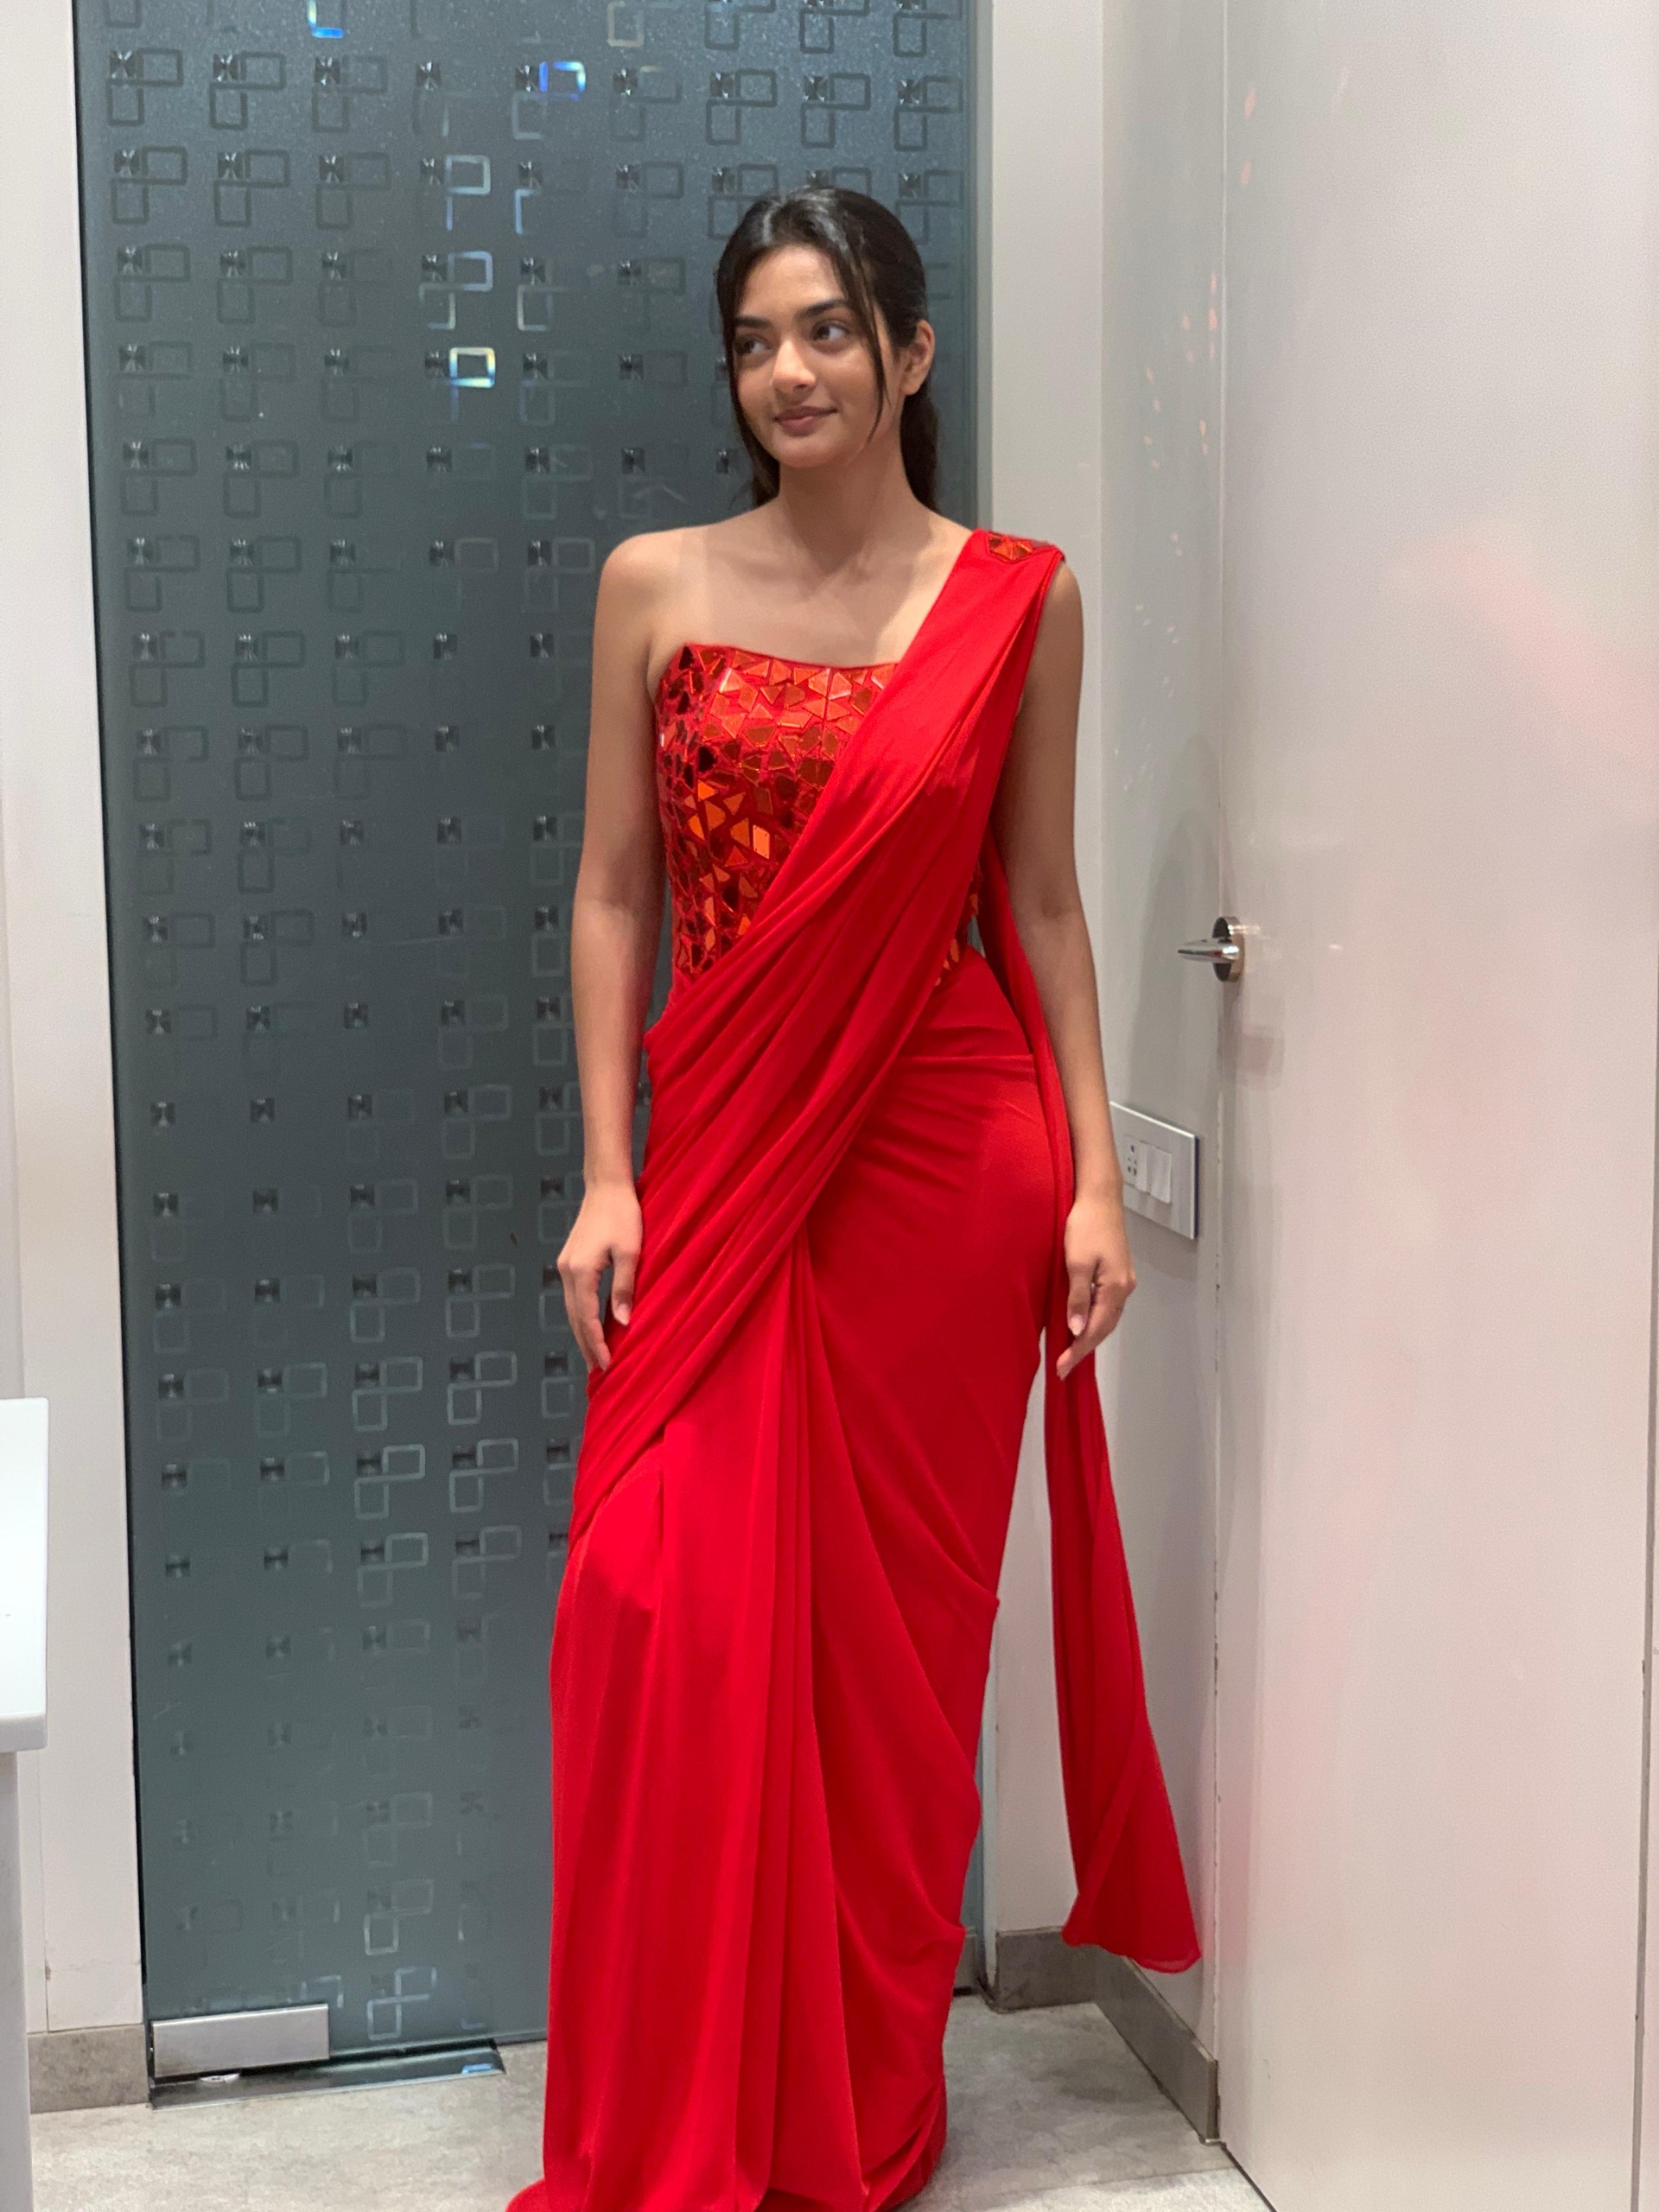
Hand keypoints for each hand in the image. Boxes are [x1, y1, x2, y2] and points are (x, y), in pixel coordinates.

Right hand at [558, 1179, 643, 1373]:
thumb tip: (623, 1322)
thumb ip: (624, 1288)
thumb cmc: (623, 1215)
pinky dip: (581, 1315)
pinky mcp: (570, 1260)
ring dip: (582, 1332)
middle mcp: (567, 1272)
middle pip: (574, 1318)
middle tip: (597, 1371)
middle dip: (585, 1345)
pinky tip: (590, 1323)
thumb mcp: (630, 1252)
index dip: (597, 1344)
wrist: (606, 1186)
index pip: (587, 1319)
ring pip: (571, 1308)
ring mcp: (565, 1265)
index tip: (607, 1365)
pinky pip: (574, 1296)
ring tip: (594, 1353)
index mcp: (581, 1272)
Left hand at [1054, 1188, 1134, 1380]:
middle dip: (1084, 1348)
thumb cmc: (1085, 1225)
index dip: (1078, 1350)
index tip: (1062, 1368)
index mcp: (1115, 1288)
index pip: (1096, 1330)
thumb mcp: (1076, 1262)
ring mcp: (1124, 1280)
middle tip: (1064, 1367)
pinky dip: (1096, 1319)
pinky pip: (1108, 1305)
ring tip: (1071, 1351)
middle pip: (1105, 1327)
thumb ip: (1078, 1298)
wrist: (1099, 1196)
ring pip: (1108, 1317)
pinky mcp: (1118, 1272)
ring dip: (1091, 1335)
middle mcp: (1124, 1287)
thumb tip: (1077, 1329)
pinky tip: (1083, 1322)